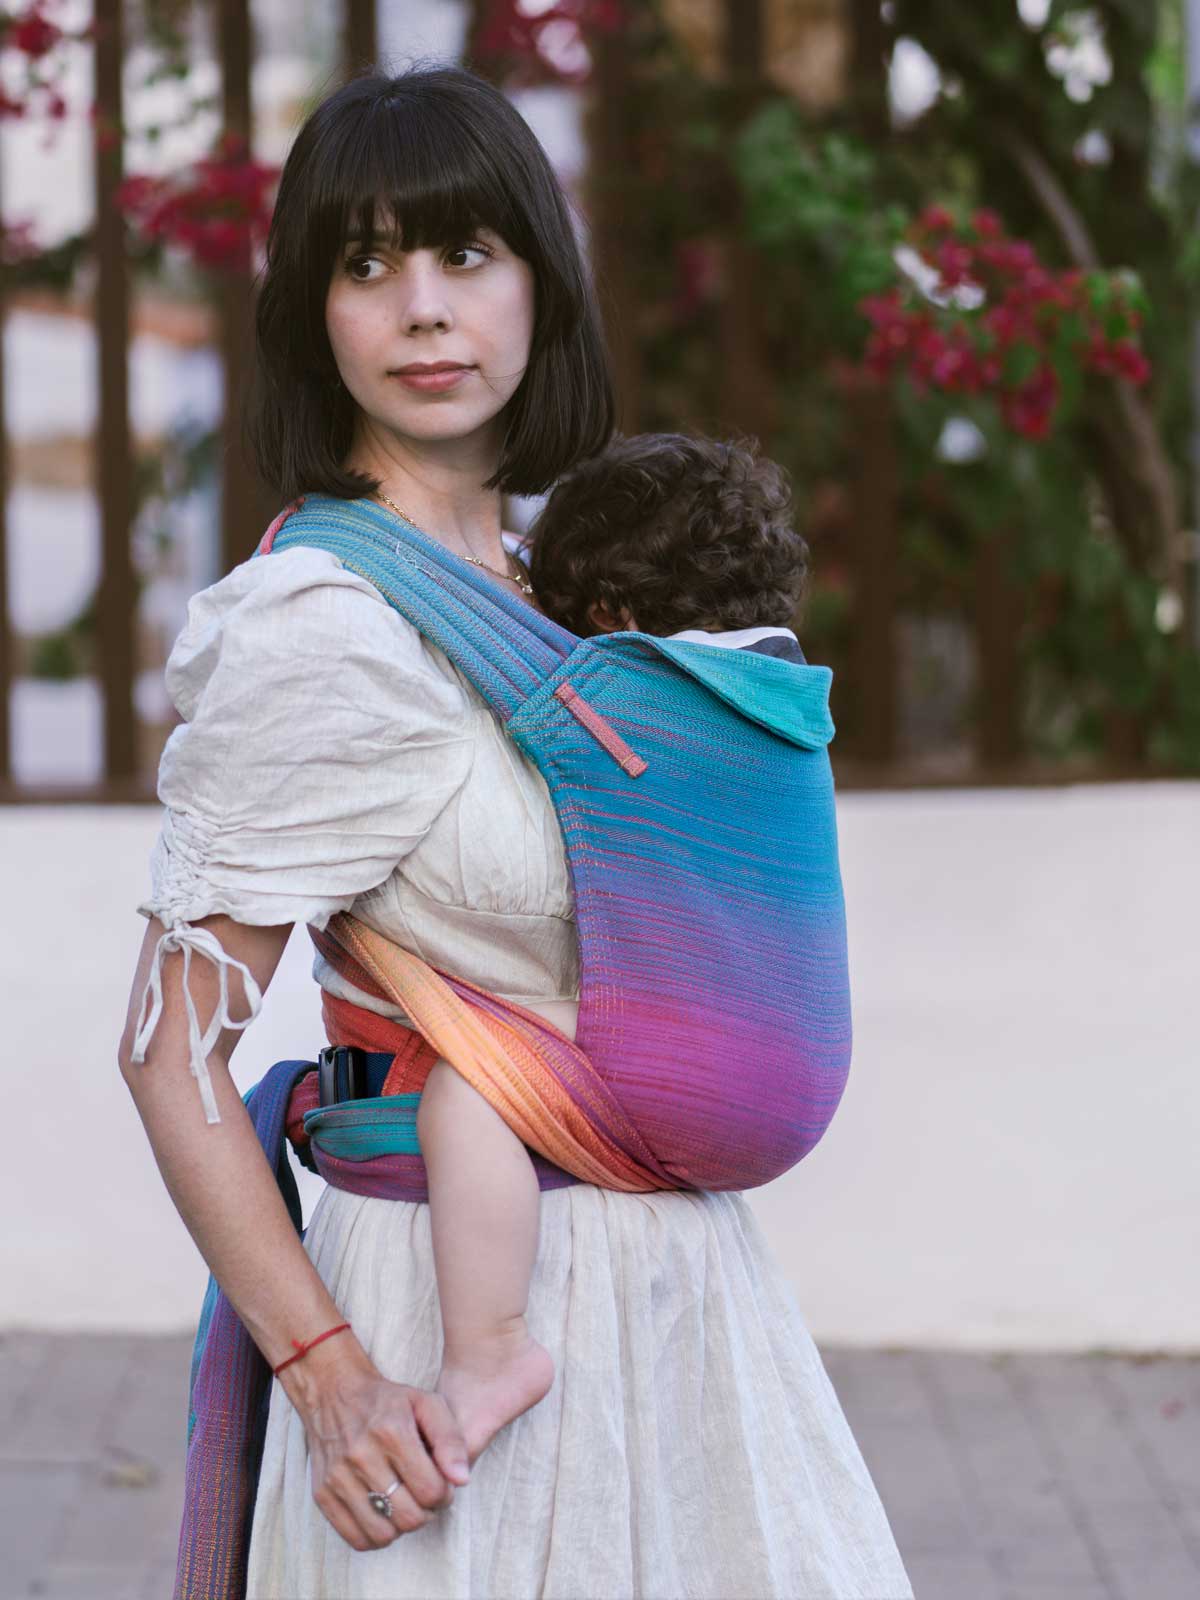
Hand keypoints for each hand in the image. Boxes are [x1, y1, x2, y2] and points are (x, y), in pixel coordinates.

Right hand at [288, 1343, 471, 1551]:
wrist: (334, 1394)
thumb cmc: (388, 1401)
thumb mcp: (426, 1403)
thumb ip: (451, 1440)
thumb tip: (462, 1480)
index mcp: (391, 1431)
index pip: (430, 1490)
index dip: (445, 1495)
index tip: (442, 1485)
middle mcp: (361, 1456)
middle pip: (408, 1517)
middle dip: (426, 1513)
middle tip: (425, 1497)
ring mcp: (338, 1478)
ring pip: (383, 1534)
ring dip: (401, 1526)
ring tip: (405, 1504)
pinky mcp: (322, 1494)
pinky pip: (356, 1539)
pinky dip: (376, 1536)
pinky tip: (383, 1513)